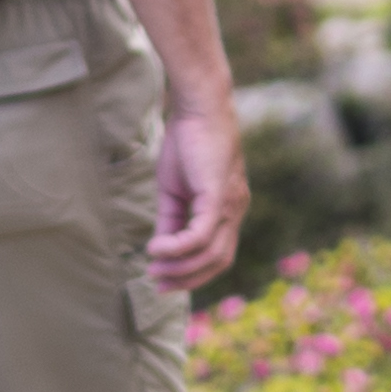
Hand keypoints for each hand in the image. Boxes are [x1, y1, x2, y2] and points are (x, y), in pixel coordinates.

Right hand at [146, 97, 248, 291]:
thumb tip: (160, 249)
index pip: (219, 255)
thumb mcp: (174, 189)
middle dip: (188, 278)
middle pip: (219, 262)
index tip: (165, 283)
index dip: (194, 274)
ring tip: (153, 267)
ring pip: (210, 252)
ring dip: (180, 266)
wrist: (199, 107)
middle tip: (159, 284)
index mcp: (229, 210)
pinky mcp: (218, 195)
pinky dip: (178, 247)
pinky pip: (201, 234)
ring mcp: (231, 204)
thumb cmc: (186, 143)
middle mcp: (236, 210)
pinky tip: (156, 249)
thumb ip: (171, 220)